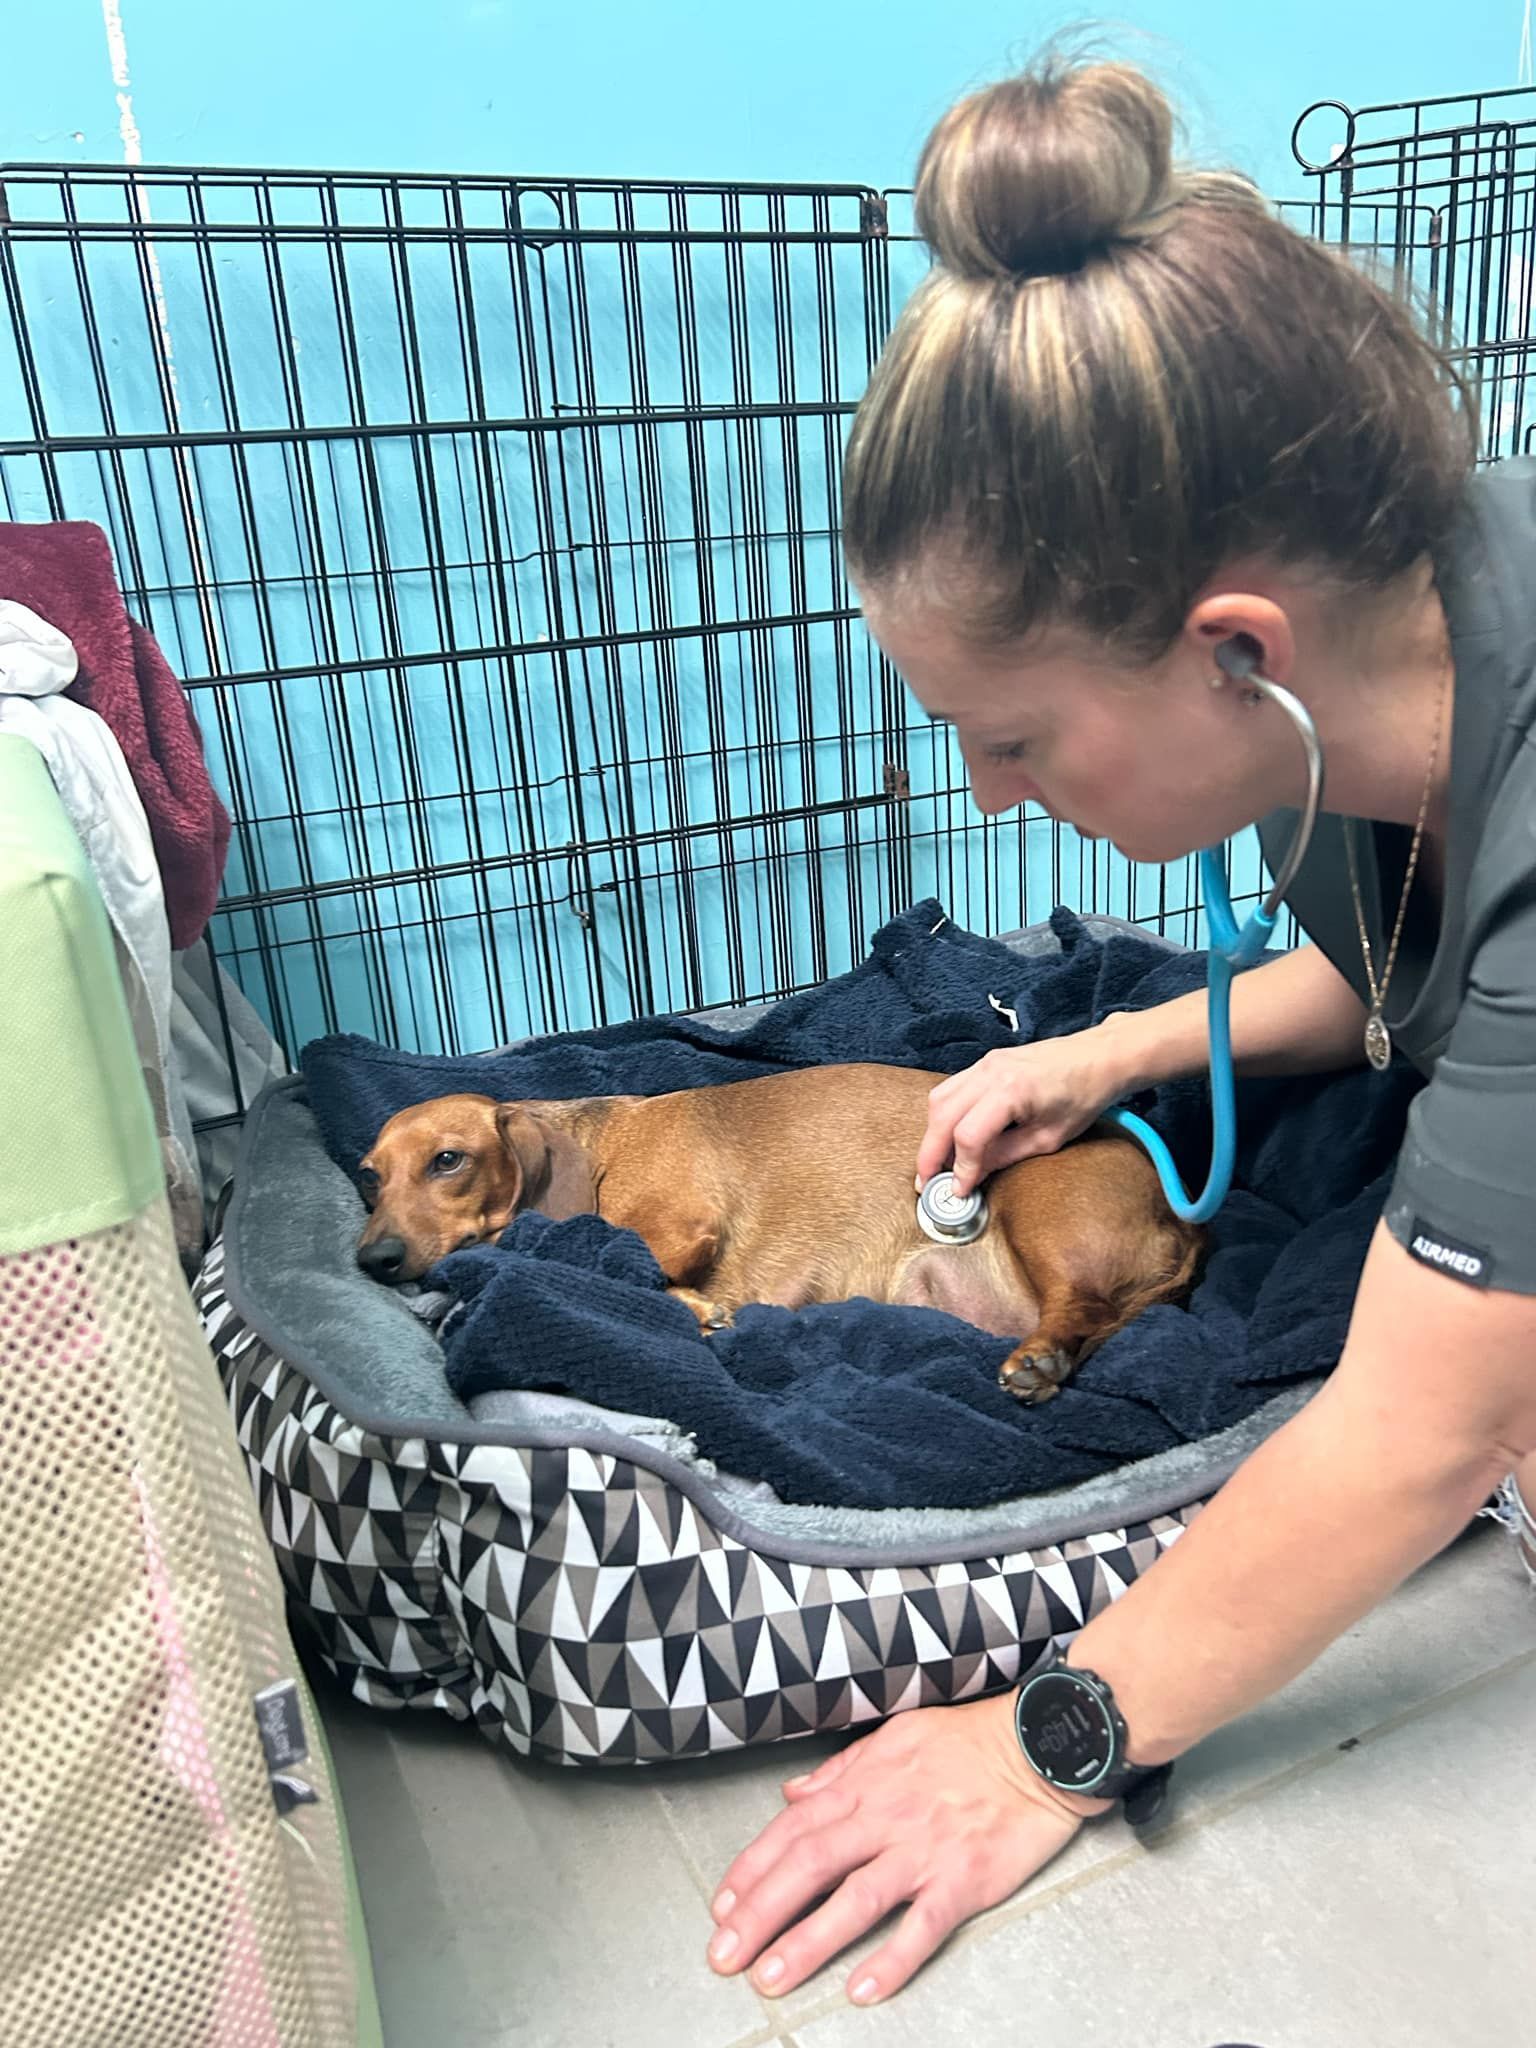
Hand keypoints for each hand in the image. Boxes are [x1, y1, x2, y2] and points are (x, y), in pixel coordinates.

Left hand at [705, 1695, 1102, 2006]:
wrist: (1038, 1745)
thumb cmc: (967, 1741)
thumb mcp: (895, 1737)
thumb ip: (840, 1770)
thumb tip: (792, 1795)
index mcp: (865, 1784)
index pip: (793, 1828)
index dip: (752, 1869)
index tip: (722, 1907)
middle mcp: (885, 1817)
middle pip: (809, 1865)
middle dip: (760, 1913)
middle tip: (724, 1955)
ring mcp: (924, 1850)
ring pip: (855, 1900)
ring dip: (808, 1942)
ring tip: (771, 1979)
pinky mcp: (964, 1879)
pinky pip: (923, 1926)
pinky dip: (892, 1959)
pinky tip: (862, 1990)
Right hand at [917, 1027, 1127, 1194]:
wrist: (1099, 1056)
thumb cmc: (1083, 1095)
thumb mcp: (1049, 1138)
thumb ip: (1006, 1155)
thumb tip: (974, 1173)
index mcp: (1010, 1091)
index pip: (968, 1136)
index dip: (961, 1168)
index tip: (959, 1190)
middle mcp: (990, 1072)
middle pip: (942, 1116)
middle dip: (931, 1154)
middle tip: (928, 1182)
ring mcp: (985, 1063)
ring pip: (939, 1099)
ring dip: (933, 1133)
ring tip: (938, 1162)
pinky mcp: (985, 1062)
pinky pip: (952, 1088)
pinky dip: (944, 1115)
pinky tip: (952, 1136)